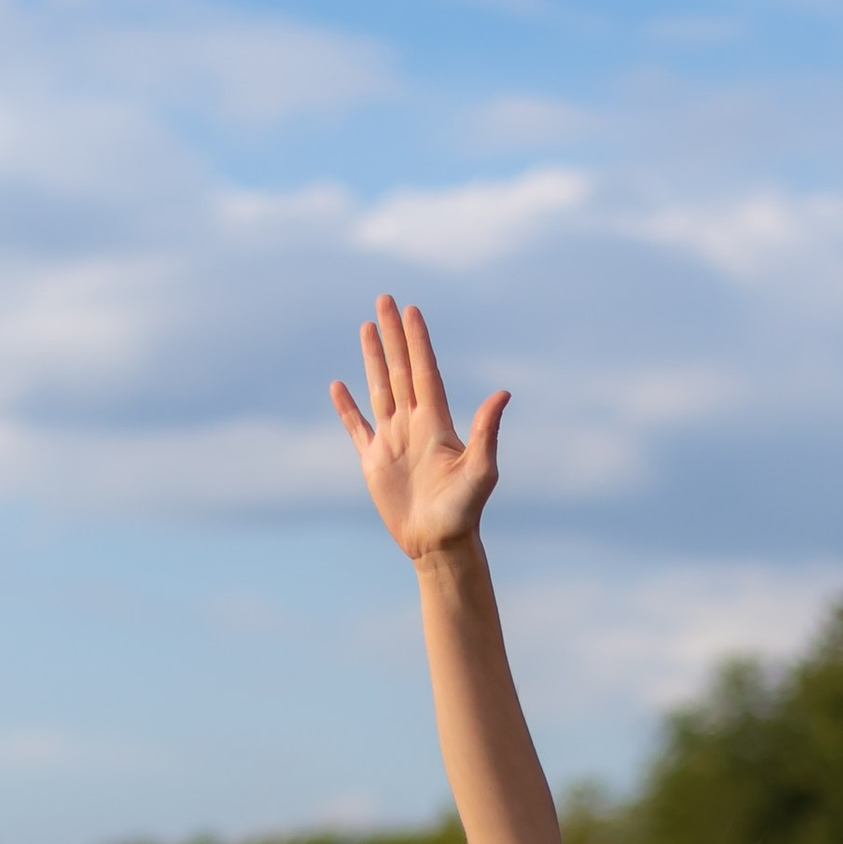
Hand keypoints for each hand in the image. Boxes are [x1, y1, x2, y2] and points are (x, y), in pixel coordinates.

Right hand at [331, 295, 507, 561]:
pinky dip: (347, 407)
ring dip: (372, 358)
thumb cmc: (464, 511)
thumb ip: (486, 431)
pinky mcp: (374, 461)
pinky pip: (357, 427)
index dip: (417, 340)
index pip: (424, 371)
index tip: (411, 310)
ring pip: (379, 388)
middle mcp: (413, 425)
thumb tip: (503, 394)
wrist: (439, 545)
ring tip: (366, 326)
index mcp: (436, 423)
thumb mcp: (481, 470)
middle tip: (385, 298)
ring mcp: (392, 440)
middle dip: (392, 335)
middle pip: (399, 369)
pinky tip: (339, 385)